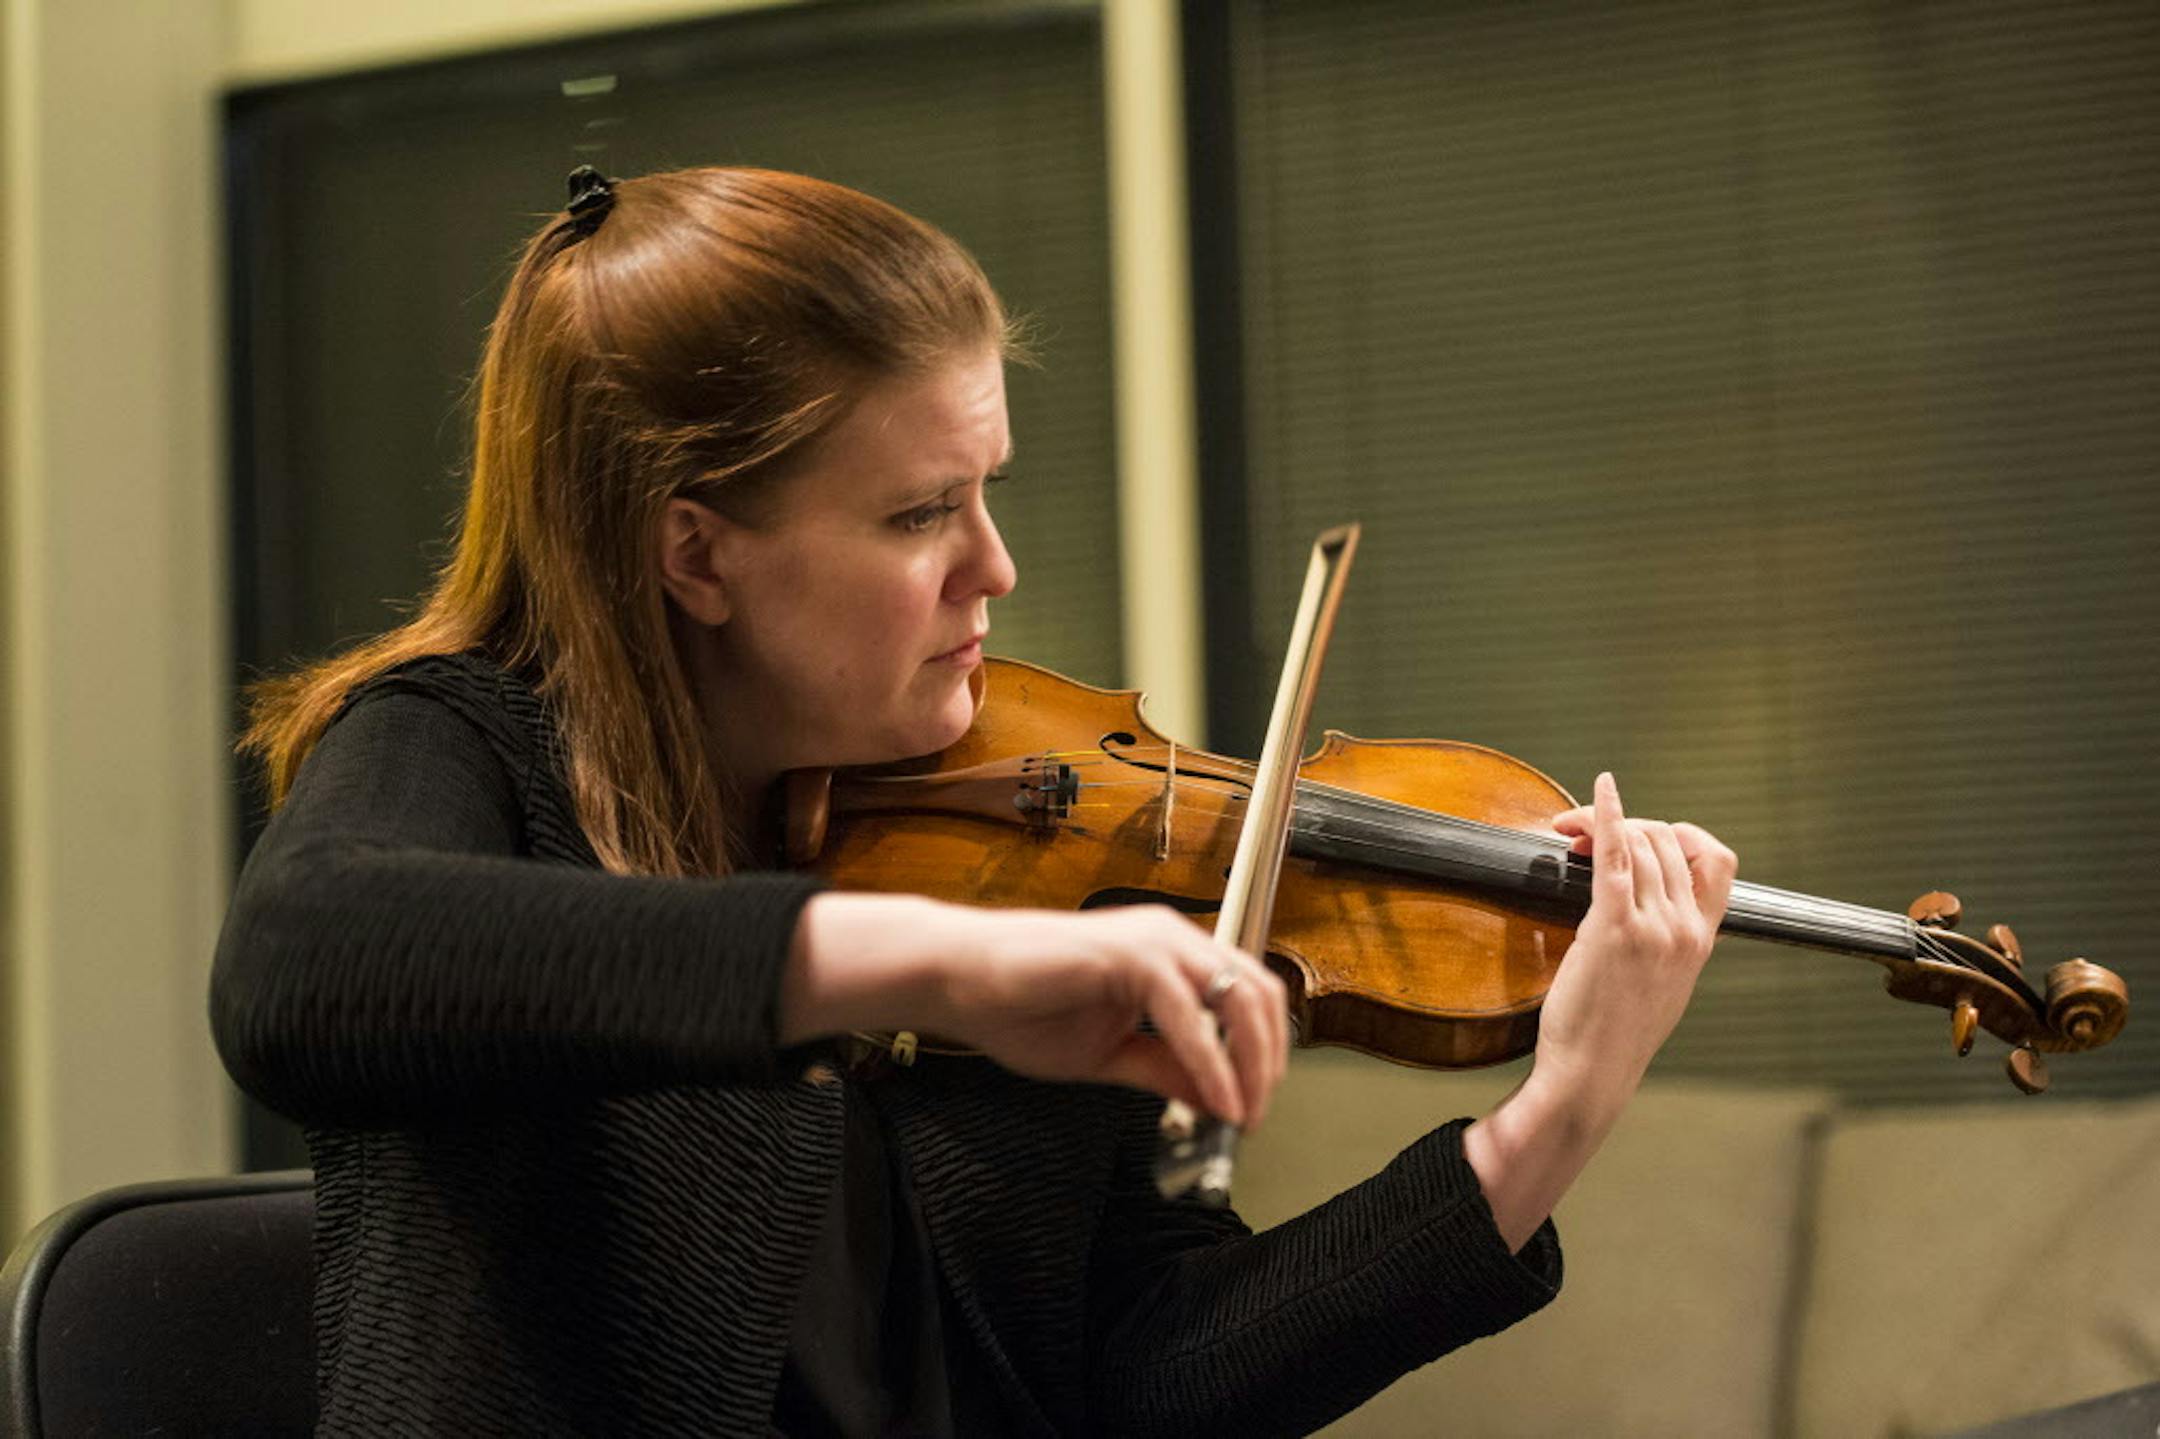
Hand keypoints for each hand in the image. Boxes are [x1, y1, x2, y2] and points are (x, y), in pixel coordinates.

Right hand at [782, 895, 1287, 1126]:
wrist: (959, 982)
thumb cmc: (1021, 1008)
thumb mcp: (1109, 1055)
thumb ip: (1164, 1070)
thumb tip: (1215, 1100)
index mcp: (1171, 956)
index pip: (1249, 995)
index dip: (1264, 1053)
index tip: (1253, 1108)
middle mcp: (1172, 938)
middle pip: (1259, 994)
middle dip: (1268, 1062)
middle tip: (1254, 1117)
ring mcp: (1154, 940)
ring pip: (1237, 997)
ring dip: (1249, 1063)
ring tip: (1241, 1114)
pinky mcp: (1129, 954)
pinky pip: (1188, 1013)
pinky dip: (1209, 1061)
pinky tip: (1211, 1100)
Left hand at [1538, 772, 1736, 1108]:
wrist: (1592, 1073)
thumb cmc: (1615, 1033)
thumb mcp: (1662, 984)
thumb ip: (1667, 943)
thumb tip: (1649, 909)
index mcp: (1702, 940)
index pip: (1717, 860)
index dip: (1680, 833)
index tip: (1641, 837)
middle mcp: (1686, 929)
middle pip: (1666, 840)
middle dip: (1625, 822)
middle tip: (1579, 832)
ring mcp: (1654, 929)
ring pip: (1638, 843)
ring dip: (1600, 822)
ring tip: (1565, 829)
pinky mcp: (1614, 930)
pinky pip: (1615, 857)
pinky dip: (1605, 816)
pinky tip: (1597, 794)